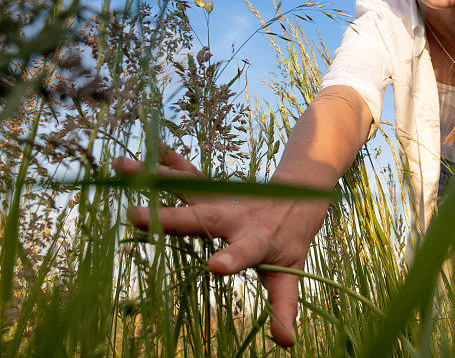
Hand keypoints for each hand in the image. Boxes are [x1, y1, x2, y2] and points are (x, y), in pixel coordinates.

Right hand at [113, 147, 324, 346]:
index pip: (245, 253)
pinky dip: (170, 162)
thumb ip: (284, 305)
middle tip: (134, 217)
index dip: (232, 259)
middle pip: (203, 218)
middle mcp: (235, 218)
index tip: (215, 266)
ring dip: (156, 178)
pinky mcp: (213, 190)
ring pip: (188, 188)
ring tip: (121, 167)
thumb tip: (287, 344)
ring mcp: (222, 200)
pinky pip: (189, 175)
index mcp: (256, 241)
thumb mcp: (290, 272)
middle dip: (172, 218)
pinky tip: (147, 150)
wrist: (298, 197)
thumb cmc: (290, 241)